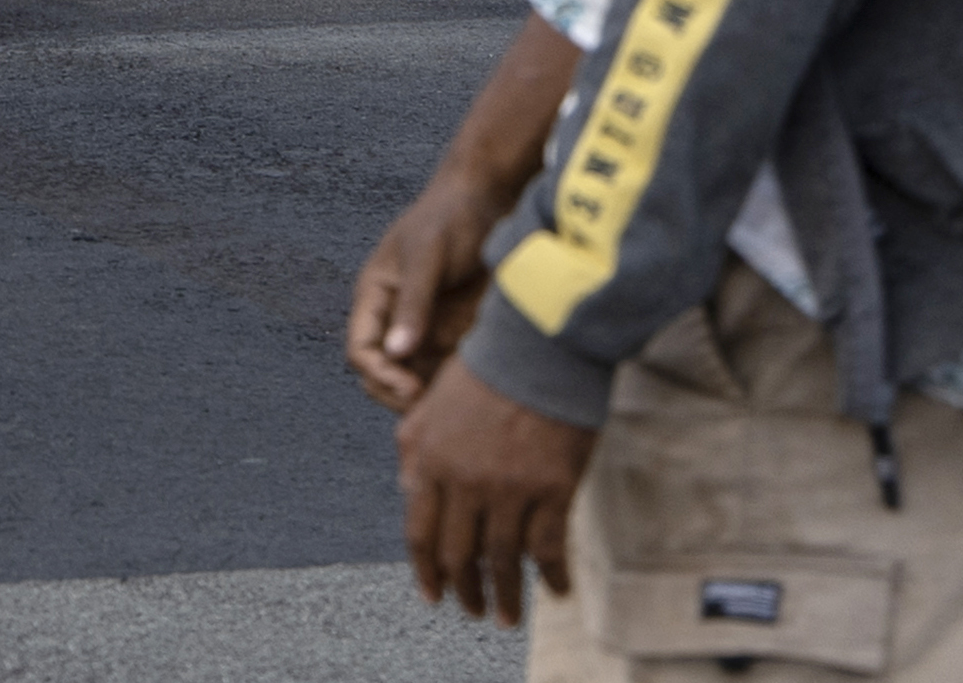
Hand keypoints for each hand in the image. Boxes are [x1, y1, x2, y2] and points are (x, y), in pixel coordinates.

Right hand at [351, 16, 579, 411]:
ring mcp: (428, 325)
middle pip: (384, 374)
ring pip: (418, 377)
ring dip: (432, 395)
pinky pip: (450, 368)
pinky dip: (457, 384)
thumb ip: (413, 304)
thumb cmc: (451, 218)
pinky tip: (478, 390)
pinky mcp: (457, 329)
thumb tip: (395, 353)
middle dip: (400, 396)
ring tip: (459, 406)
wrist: (492, 196)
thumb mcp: (428, 257)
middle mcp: (397, 317)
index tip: (410, 390)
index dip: (378, 376)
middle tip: (433, 409)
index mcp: (376, 296)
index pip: (361, 350)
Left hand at [396, 359, 594, 624]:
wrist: (537, 345)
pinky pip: (547, 546)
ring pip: (501, 559)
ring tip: (508, 618)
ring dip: (505, 595)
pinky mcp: (551, 487)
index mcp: (428, 458)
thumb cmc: (485, 370)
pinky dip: (550, 575)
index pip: (419, 531)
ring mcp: (507, 486)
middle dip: (465, 591)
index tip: (432, 595)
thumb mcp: (431, 404)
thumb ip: (415, 450)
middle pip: (458, 553)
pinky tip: (555, 591)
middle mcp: (463, 479)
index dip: (425, 569)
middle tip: (474, 612)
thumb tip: (407, 494)